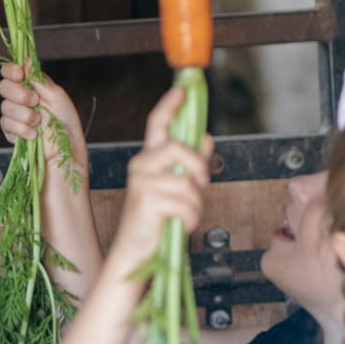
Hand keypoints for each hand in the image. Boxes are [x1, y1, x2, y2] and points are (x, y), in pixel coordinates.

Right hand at [0, 61, 88, 178]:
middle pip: (4, 87)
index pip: (11, 72)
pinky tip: (33, 134)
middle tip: (35, 102)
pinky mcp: (11, 132)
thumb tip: (26, 61)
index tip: (19, 74)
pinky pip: (6, 124)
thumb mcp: (56, 95)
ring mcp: (14, 115)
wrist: (66, 148)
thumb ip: (38, 79)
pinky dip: (21, 128)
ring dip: (24, 114)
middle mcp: (20, 98)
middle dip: (19, 94)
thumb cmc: (64, 121)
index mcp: (30, 85)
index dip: (11, 70)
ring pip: (5, 107)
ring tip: (38, 122)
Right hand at [109, 85, 212, 270]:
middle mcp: (141, 165)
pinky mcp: (146, 201)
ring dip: (196, 205)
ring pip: (187, 182)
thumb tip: (207, 139)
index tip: (181, 91)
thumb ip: (190, 164)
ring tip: (186, 216)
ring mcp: (141, 183)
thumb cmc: (157, 221)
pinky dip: (191, 218)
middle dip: (198, 165)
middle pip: (177, 147)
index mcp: (148, 159)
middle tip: (203, 183)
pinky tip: (181, 225)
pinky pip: (185, 203)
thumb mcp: (178, 188)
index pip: (157, 124)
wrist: (137, 252)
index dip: (169, 105)